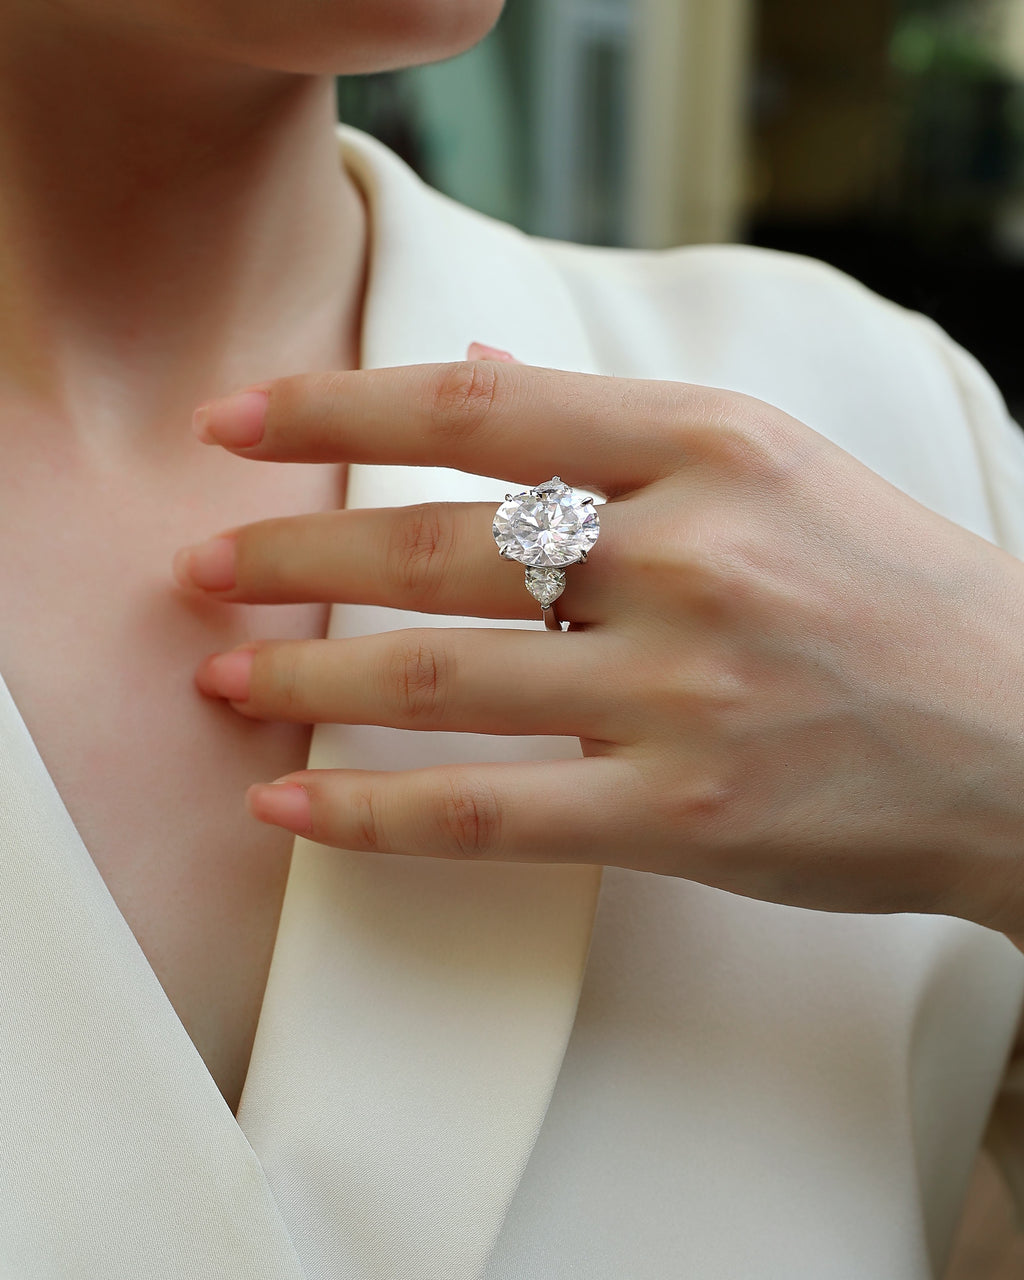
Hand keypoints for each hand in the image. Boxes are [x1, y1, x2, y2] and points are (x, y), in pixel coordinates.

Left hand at [171, 348, 1023, 931]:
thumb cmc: (895, 593)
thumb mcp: (780, 465)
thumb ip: (619, 420)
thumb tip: (477, 360)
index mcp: (713, 448)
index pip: (479, 407)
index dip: (335, 408)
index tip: (235, 423)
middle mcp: (689, 556)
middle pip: (435, 543)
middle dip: (291, 555)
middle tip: (199, 570)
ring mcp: (684, 690)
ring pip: (439, 677)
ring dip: (304, 679)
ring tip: (222, 681)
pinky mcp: (687, 812)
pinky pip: (490, 813)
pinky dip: (375, 812)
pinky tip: (292, 804)